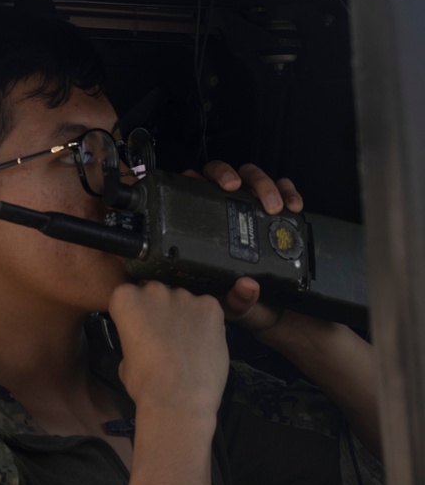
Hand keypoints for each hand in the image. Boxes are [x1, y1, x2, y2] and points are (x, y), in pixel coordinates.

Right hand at [109, 281, 228, 434]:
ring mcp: (185, 295)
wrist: (179, 399)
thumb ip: (134, 339)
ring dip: (184, 314)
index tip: (139, 329)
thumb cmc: (144, 384)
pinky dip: (206, 321)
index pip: (128, 294)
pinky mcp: (210, 305)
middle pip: (156, 292)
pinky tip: (204, 342)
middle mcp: (154, 289)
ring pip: (183, 299)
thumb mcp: (124, 360)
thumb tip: (145, 340)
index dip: (134, 313)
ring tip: (187, 342)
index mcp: (125, 298)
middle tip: (164, 336)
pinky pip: (207, 307)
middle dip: (159, 309)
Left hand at [189, 161, 303, 331]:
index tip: (200, 184)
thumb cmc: (244, 302)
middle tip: (234, 187)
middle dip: (227, 173)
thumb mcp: (234, 307)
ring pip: (253, 176)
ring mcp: (253, 208)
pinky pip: (285, 189)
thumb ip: (236, 300)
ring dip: (262, 183)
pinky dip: (290, 191)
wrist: (279, 311)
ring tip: (273, 206)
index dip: (193, 181)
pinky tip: (293, 206)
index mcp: (204, 229)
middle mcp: (227, 212)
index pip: (191, 192)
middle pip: (221, 175)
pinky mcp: (280, 210)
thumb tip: (247, 286)